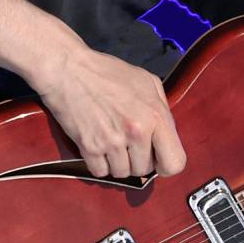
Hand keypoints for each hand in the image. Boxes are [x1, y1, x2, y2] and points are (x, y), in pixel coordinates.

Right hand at [32, 46, 185, 178]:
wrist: (68, 69)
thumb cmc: (107, 72)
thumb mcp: (146, 81)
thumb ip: (161, 108)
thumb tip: (166, 135)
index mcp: (155, 115)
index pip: (175, 162)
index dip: (166, 164)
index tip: (156, 158)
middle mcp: (137, 131)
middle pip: (145, 170)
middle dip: (137, 159)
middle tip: (126, 140)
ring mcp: (112, 141)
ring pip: (122, 173)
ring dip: (117, 162)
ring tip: (111, 141)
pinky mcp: (90, 147)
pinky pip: (101, 172)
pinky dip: (99, 163)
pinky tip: (97, 144)